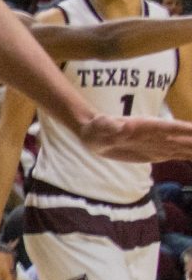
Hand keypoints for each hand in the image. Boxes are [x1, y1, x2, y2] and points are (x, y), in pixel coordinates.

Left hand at [74, 111, 191, 163]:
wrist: (97, 134)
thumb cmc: (96, 129)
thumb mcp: (99, 128)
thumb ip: (109, 126)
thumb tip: (119, 125)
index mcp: (147, 127)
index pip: (172, 128)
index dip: (186, 131)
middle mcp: (159, 134)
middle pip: (186, 138)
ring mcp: (162, 143)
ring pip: (188, 147)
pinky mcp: (160, 152)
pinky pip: (182, 155)